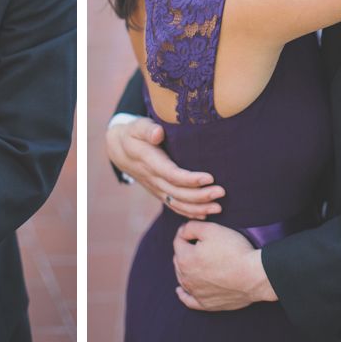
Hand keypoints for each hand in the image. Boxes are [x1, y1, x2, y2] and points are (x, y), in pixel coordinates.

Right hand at [106, 117, 223, 218]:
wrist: (119, 149)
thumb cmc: (133, 133)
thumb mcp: (137, 126)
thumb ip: (147, 129)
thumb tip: (158, 133)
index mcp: (149, 161)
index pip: (171, 174)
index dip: (190, 179)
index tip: (209, 178)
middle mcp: (152, 178)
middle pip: (177, 192)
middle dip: (200, 196)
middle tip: (221, 193)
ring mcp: (155, 188)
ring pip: (176, 203)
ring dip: (198, 208)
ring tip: (218, 207)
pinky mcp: (158, 192)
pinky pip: (173, 206)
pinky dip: (189, 212)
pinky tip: (205, 214)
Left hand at [172, 221, 275, 310]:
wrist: (254, 275)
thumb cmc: (234, 251)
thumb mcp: (211, 229)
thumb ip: (191, 227)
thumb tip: (182, 231)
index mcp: (184, 259)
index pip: (178, 241)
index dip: (187, 233)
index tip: (198, 230)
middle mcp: (186, 278)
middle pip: (179, 260)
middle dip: (185, 250)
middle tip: (200, 244)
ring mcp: (196, 292)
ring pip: (182, 278)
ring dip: (185, 268)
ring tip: (193, 261)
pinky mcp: (207, 304)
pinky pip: (189, 300)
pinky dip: (183, 295)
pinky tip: (180, 291)